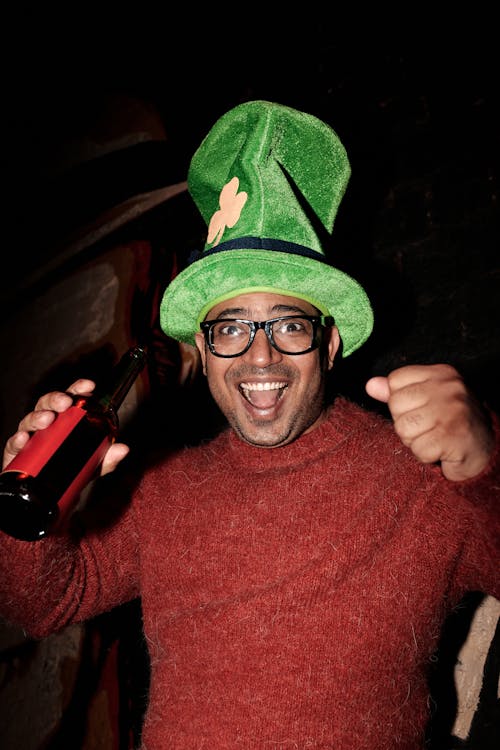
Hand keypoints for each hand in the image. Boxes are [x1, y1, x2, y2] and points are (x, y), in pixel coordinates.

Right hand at [2, 379, 129, 474]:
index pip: (71, 397)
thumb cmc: (70, 470)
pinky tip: (24, 439)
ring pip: (30, 420)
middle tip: (66, 403)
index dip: (78, 388)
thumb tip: (123, 450)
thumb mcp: (93, 464)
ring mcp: (31, 438)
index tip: (89, 386)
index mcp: (66, 420)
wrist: (50, 495)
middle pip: (47, 403)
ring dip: (38, 417)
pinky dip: (18, 440)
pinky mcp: (17, 454)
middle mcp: (47, 424)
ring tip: (47, 419)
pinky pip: (14, 444)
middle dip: (56, 399)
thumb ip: (107, 457)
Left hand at [365, 364, 494, 480]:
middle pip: (396, 405)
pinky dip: (426, 455)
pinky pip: (418, 449)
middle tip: (430, 428)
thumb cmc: (450, 422)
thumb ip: (396, 392)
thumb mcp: (424, 400)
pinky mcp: (454, 436)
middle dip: (407, 424)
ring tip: (434, 438)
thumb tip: (371, 385)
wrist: (486, 449)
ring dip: (415, 441)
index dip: (401, 402)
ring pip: (403, 429)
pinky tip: (441, 450)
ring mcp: (452, 410)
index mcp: (440, 373)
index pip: (395, 381)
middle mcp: (448, 387)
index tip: (421, 409)